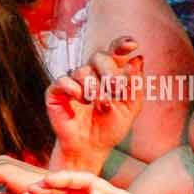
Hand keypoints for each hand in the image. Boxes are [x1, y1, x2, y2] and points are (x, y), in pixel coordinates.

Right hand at [46, 36, 144, 172]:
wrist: (91, 148)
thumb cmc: (110, 128)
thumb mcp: (131, 108)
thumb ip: (135, 85)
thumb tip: (137, 59)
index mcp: (110, 74)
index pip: (115, 52)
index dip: (122, 44)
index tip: (132, 44)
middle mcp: (91, 74)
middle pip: (99, 56)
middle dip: (110, 71)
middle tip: (116, 89)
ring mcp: (73, 82)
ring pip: (83, 70)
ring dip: (95, 88)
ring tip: (99, 105)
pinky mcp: (56, 92)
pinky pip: (63, 81)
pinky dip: (75, 90)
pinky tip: (81, 101)